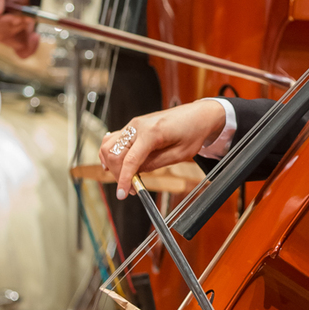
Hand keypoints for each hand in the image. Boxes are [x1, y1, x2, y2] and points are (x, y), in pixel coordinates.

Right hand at [0, 0, 38, 57]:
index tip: (15, 17)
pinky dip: (30, 47)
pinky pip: (22, 52)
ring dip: (23, 30)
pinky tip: (35, 36)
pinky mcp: (15, 43)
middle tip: (27, 16)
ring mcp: (2, 38)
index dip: (2, 22)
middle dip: (16, 24)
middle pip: (1, 34)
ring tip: (30, 19)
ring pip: (13, 42)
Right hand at [100, 100, 227, 198]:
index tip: (122, 195)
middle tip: (131, 187)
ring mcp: (134, 124)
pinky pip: (114, 140)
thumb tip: (136, 173)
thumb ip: (155, 164)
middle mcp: (138, 126)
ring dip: (113, 164)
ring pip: (109, 146)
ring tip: (126, 176)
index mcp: (151, 132)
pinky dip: (111, 153)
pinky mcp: (133, 126)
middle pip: (114, 154)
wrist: (199, 114)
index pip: (130, 160)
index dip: (123, 180)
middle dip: (118, 174)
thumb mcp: (179, 154)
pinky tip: (116, 163)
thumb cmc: (193, 131)